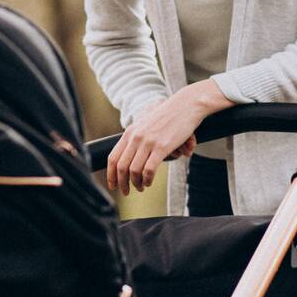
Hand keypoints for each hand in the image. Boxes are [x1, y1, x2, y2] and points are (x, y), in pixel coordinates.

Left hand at [107, 79, 230, 195]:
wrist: (186, 105)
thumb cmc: (169, 116)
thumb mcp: (147, 123)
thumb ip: (138, 137)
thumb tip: (133, 156)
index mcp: (130, 132)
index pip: (113, 157)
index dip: (111, 174)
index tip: (112, 185)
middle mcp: (136, 137)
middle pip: (121, 167)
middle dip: (121, 183)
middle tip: (126, 192)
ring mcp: (148, 142)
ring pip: (134, 170)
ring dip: (136, 183)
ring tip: (141, 187)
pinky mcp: (161, 147)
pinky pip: (149, 170)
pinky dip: (147, 179)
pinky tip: (149, 182)